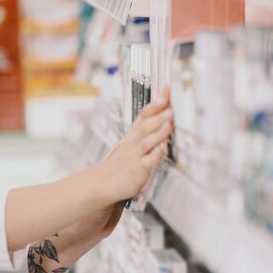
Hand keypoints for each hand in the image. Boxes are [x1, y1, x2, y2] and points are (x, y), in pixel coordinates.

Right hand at [96, 88, 171, 203]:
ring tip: (169, 122)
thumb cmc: (122, 163)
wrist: (103, 183)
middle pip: (145, 125)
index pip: (145, 114)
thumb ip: (148, 130)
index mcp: (133, 135)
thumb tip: (166, 116)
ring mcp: (135, 156)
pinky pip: (146, 162)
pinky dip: (155, 156)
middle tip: (169, 104)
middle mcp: (133, 143)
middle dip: (157, 114)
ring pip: (146, 141)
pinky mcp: (137, 170)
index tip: (167, 89)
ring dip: (158, 131)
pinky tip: (162, 150)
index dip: (156, 101)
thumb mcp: (132, 143)